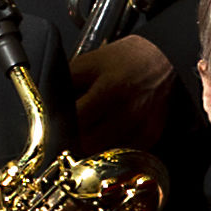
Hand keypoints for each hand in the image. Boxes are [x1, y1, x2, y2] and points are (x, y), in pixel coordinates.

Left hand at [63, 35, 174, 149]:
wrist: (163, 60)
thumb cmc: (126, 59)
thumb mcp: (90, 61)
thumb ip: (67, 81)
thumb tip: (47, 101)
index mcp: (110, 89)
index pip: (77, 120)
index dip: (60, 125)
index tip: (53, 126)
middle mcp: (129, 111)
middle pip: (89, 142)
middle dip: (73, 140)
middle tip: (67, 134)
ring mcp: (142, 126)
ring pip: (105, 151)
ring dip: (91, 146)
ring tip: (87, 132)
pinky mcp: (150, 136)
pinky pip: (122, 152)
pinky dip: (110, 146)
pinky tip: (106, 133)